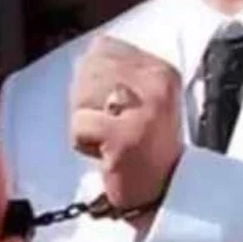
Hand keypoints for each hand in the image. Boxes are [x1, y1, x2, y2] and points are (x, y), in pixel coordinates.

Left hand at [68, 35, 183, 228]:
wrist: (163, 194)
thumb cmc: (144, 147)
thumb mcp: (143, 98)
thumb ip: (118, 71)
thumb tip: (85, 56)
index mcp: (161, 70)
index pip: (104, 47)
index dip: (94, 75)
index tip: (112, 105)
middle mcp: (157, 84)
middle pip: (88, 68)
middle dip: (87, 100)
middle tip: (110, 127)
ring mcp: (143, 110)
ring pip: (80, 95)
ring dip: (85, 122)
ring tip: (109, 140)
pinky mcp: (125, 137)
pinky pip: (79, 125)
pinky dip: (83, 144)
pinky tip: (106, 155)